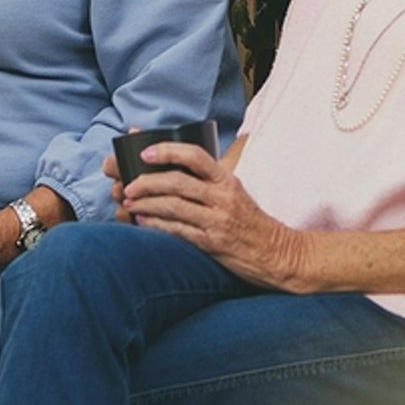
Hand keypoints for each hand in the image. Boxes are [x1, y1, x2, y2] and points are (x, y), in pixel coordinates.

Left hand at [120, 142, 309, 288]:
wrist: (276, 253)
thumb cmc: (251, 222)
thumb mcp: (235, 193)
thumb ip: (210, 181)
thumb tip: (176, 167)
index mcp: (227, 180)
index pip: (196, 156)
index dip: (168, 151)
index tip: (146, 152)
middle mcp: (223, 197)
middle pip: (178, 182)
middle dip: (147, 182)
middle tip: (128, 184)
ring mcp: (217, 221)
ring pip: (173, 206)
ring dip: (146, 204)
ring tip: (128, 203)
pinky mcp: (212, 244)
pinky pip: (178, 231)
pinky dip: (156, 226)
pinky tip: (142, 222)